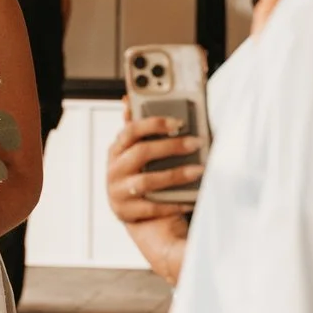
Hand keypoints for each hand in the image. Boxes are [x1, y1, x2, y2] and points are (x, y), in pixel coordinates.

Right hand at [108, 116, 198, 284]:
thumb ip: (140, 127)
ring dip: (175, 175)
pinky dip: (173, 203)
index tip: (178, 122)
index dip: (154, 124)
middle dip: (171, 147)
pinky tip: (191, 198)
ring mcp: (117, 192)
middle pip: (141, 154)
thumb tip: (129, 99)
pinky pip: (152, 207)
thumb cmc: (142, 173)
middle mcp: (114, 169)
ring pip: (146, 182)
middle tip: (196, 143)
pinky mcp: (126, 212)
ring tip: (199, 170)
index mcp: (117, 149)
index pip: (131, 131)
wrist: (135, 212)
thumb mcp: (137, 150)